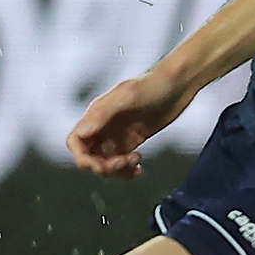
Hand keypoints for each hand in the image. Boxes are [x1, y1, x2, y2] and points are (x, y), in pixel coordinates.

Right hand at [66, 70, 194, 176]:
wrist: (178, 84)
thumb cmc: (153, 84)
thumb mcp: (127, 96)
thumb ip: (103, 113)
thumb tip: (83, 132)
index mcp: (97, 114)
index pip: (76, 141)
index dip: (82, 157)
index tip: (99, 165)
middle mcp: (104, 125)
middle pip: (89, 155)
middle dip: (103, 166)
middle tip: (123, 163)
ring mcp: (117, 134)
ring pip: (105, 162)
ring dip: (117, 170)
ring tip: (135, 162)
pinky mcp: (131, 140)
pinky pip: (121, 162)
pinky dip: (127, 171)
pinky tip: (139, 170)